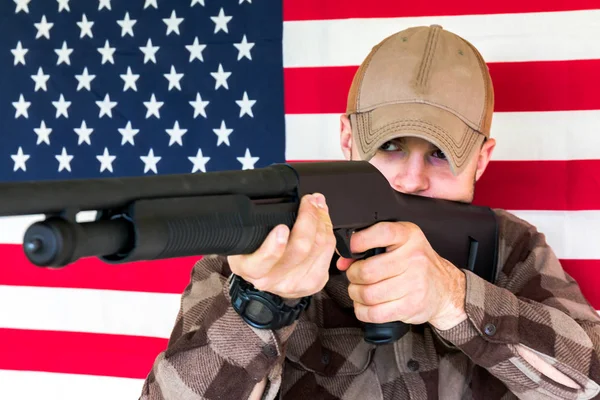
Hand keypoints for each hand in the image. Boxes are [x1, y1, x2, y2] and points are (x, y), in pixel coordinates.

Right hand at [227, 193, 336, 298]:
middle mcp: (272, 279)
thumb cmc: (254, 250)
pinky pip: (328, 253)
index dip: (275, 244)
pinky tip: (323, 222)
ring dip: (322, 221)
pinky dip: (329, 232)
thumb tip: (291, 200)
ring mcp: (295, 283)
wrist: (264, 274)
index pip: (264, 259)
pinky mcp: (313, 283)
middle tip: (310, 200)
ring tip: (318, 206)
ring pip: (319, 247)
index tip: (282, 227)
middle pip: (300, 247)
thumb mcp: (249, 235)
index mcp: (251, 268)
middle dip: (309, 217)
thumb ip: (262, 220)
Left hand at [337, 221, 466, 330]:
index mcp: (409, 236)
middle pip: (368, 271)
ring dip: (356, 294)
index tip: (351, 249)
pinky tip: (365, 305)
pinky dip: (363, 311)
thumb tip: (343, 261)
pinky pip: (376, 313)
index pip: (382, 233)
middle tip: (354, 276)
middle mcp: (414, 258)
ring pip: (368, 294)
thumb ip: (370, 246)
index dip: (360, 241)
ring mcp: (414, 284)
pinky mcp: (411, 306)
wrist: (444, 287)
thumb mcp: (399, 244)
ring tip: (359, 291)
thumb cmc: (416, 263)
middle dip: (353, 275)